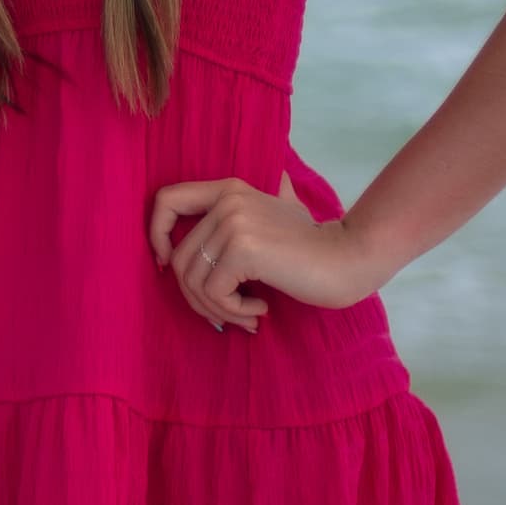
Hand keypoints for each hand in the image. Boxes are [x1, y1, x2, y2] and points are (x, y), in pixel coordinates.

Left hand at [148, 176, 388, 333]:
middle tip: (231, 314)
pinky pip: (214, 294)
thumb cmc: (314, 245)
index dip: (156, 235)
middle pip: (180, 260)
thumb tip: (264, 190)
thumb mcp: (282, 211)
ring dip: (217, 311)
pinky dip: (233, 311)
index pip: (165, 200)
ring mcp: (233, 223)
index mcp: (228, 189)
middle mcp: (227, 200)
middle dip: (199, 299)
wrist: (349, 259)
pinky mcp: (243, 250)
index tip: (169, 265)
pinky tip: (260, 309)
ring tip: (246, 315)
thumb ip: (261, 200)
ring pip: (193, 282)